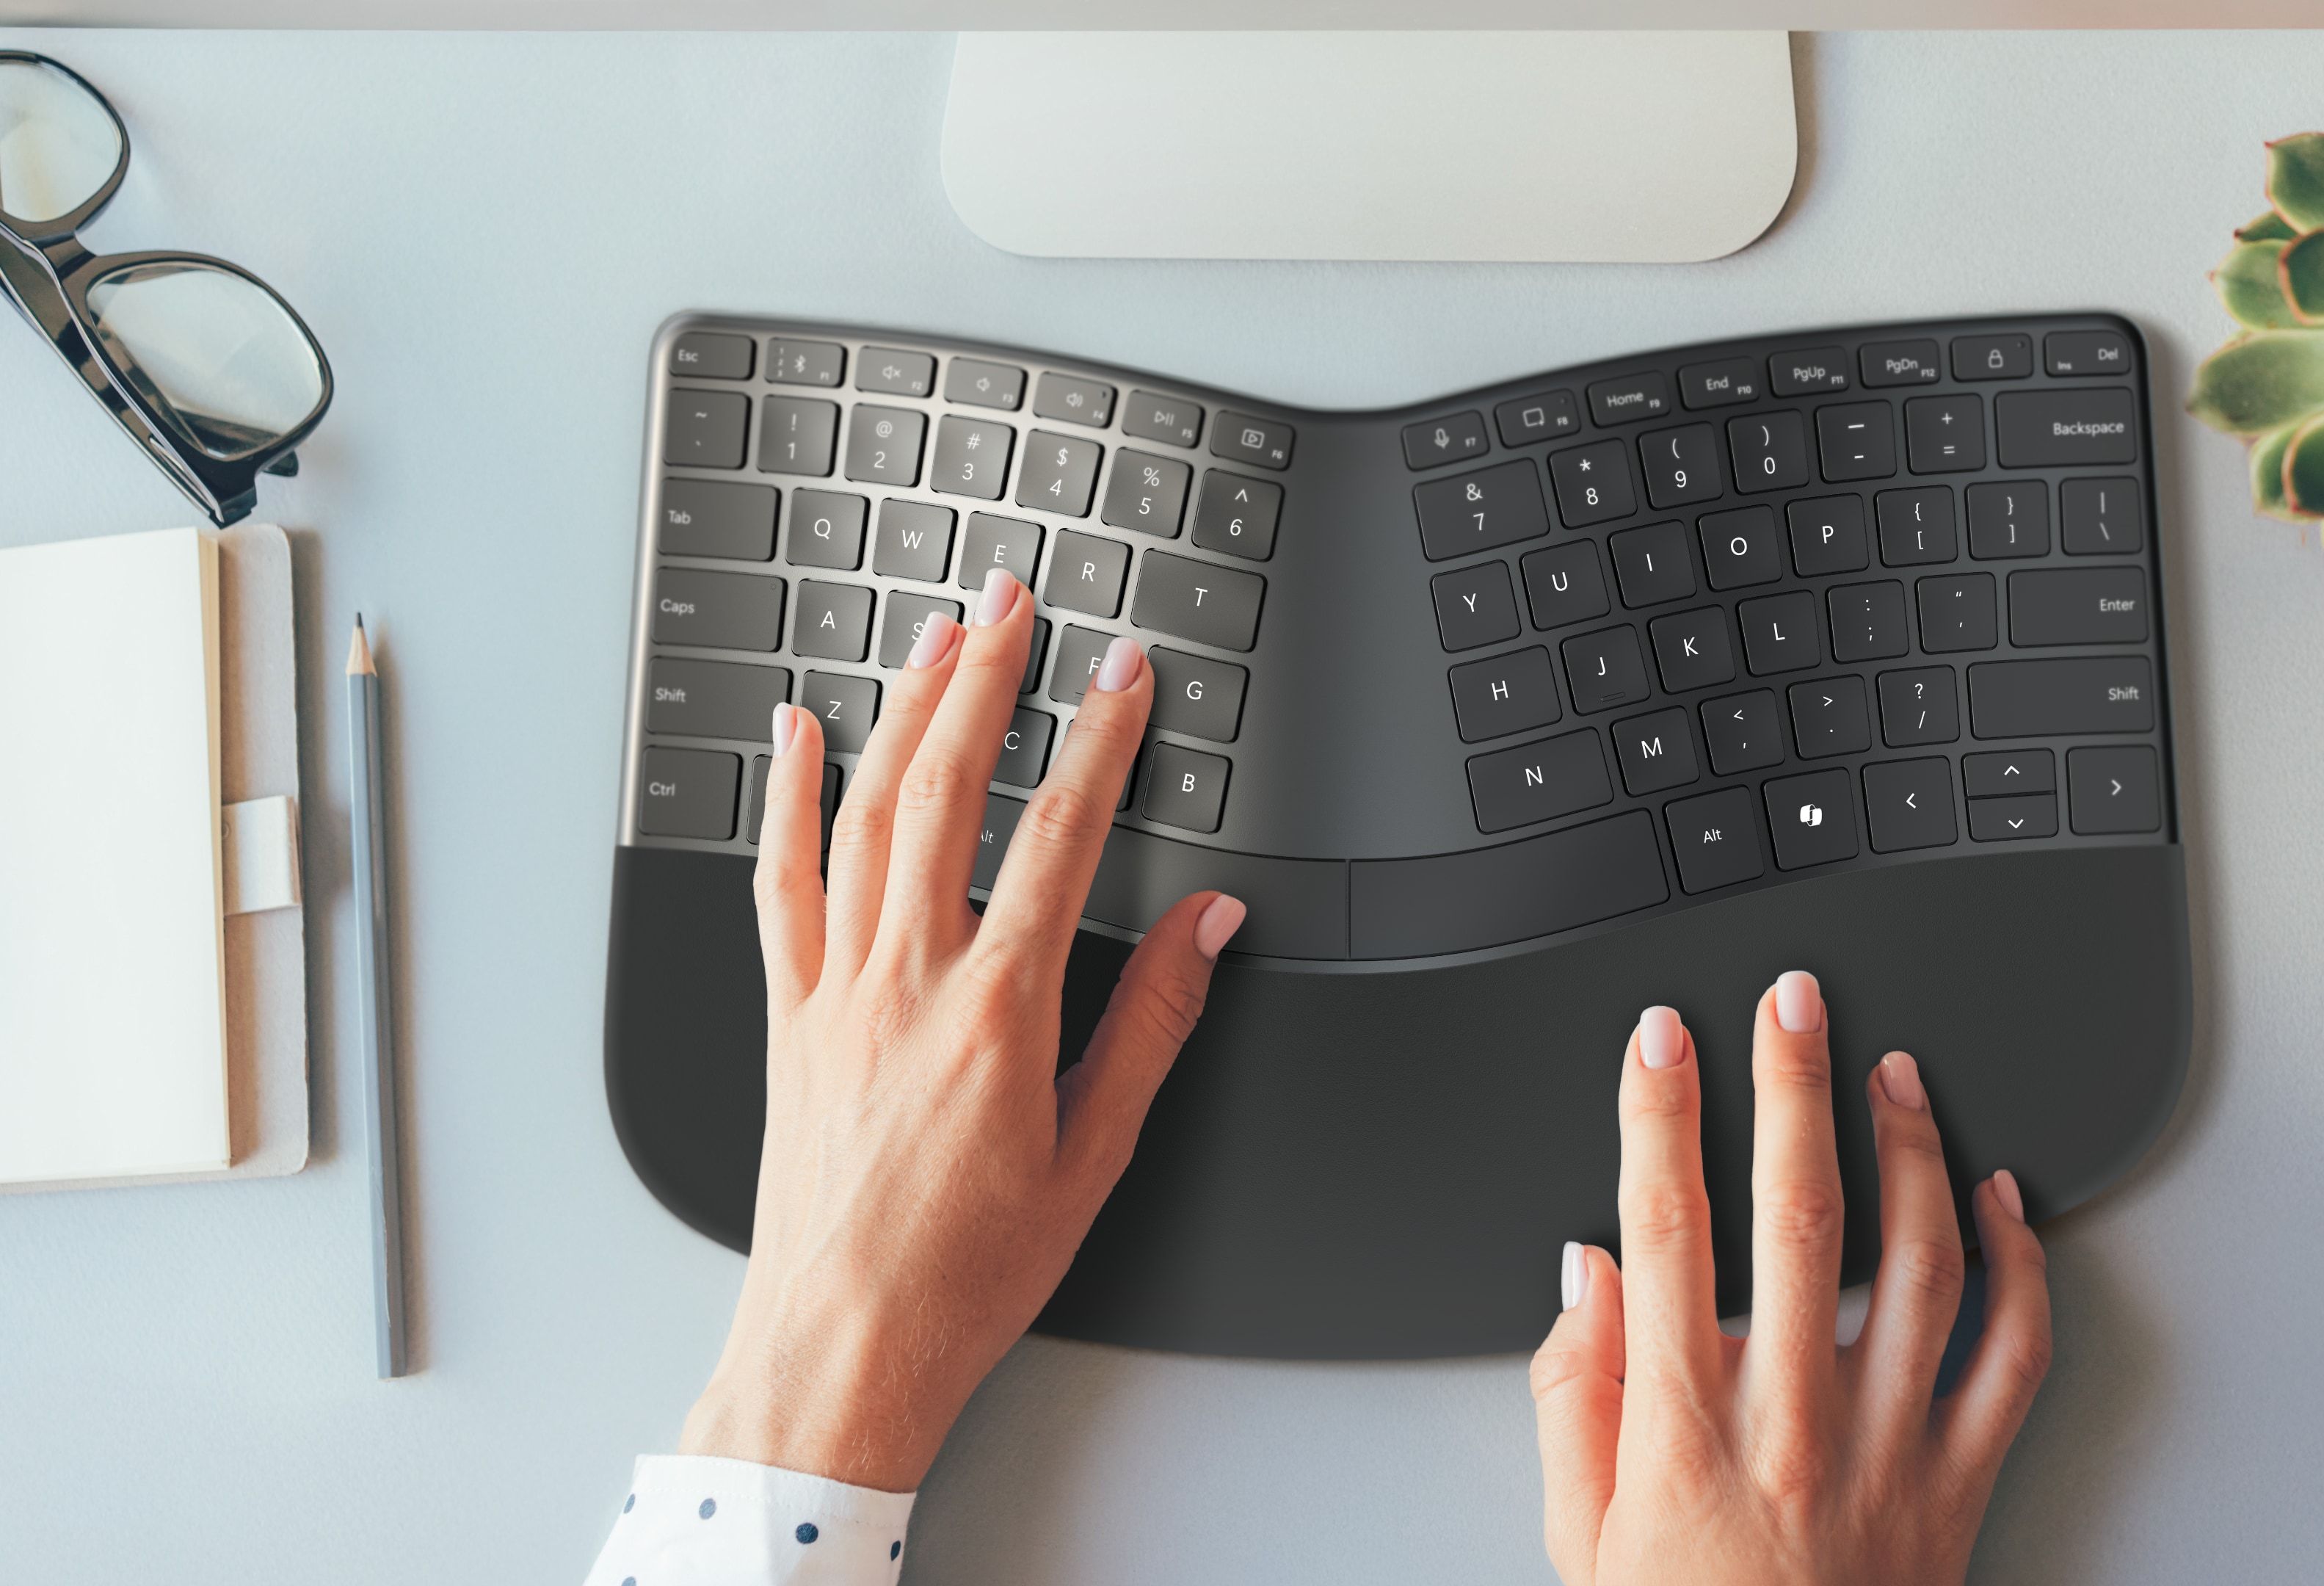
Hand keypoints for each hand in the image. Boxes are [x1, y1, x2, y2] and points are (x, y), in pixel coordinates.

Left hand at [679, 569, 1244, 1492]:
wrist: (843, 1345)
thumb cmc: (967, 1271)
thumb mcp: (1095, 1155)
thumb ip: (1154, 1024)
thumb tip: (1209, 928)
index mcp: (996, 1013)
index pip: (1060, 837)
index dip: (1101, 742)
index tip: (1126, 675)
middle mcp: (905, 982)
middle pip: (946, 791)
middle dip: (986, 679)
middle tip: (1014, 601)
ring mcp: (834, 990)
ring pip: (863, 814)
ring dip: (902, 711)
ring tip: (937, 637)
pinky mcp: (784, 1014)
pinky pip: (778, 882)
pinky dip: (789, 798)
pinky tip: (800, 734)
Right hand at [1531, 976, 2050, 1584]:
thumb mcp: (1580, 1539)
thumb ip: (1576, 1398)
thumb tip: (1588, 1274)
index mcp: (1685, 1431)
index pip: (1667, 1231)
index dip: (1658, 1116)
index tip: (1660, 1039)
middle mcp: (1793, 1425)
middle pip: (1796, 1214)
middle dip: (1792, 1084)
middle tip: (1793, 999)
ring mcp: (1889, 1450)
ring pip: (1917, 1264)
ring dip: (1910, 1149)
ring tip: (1896, 1072)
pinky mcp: (1962, 1484)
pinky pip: (2012, 1356)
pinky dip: (2020, 1265)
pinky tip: (2001, 1199)